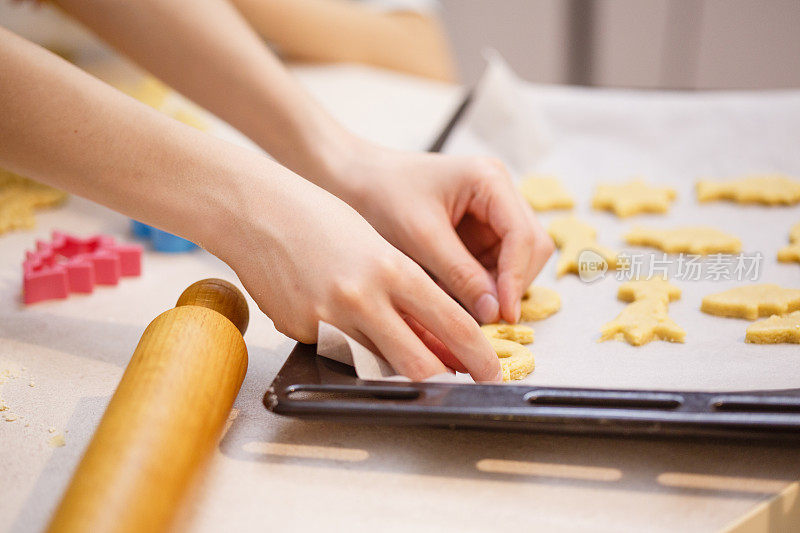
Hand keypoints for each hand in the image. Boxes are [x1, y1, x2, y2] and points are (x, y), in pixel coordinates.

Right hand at [218, 170, 502, 381]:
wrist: (259, 211)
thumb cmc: (322, 219)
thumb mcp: (377, 246)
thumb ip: (409, 293)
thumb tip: (438, 339)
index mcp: (391, 269)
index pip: (450, 322)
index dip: (478, 353)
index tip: (492, 368)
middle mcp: (363, 298)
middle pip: (420, 361)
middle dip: (449, 380)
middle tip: (467, 385)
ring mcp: (329, 319)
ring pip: (380, 366)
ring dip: (402, 371)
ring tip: (418, 365)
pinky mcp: (302, 331)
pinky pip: (339, 353)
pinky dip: (355, 350)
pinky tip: (352, 330)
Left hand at [322, 141, 553, 324]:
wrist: (353, 181)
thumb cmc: (381, 196)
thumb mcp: (420, 237)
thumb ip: (460, 274)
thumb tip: (496, 313)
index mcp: (489, 180)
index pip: (523, 235)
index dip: (516, 278)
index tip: (503, 314)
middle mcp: (499, 193)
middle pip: (530, 248)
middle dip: (512, 284)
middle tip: (487, 319)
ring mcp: (492, 212)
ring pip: (516, 261)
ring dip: (497, 288)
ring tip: (465, 308)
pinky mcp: (479, 231)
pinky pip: (494, 265)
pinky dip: (482, 286)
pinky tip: (456, 297)